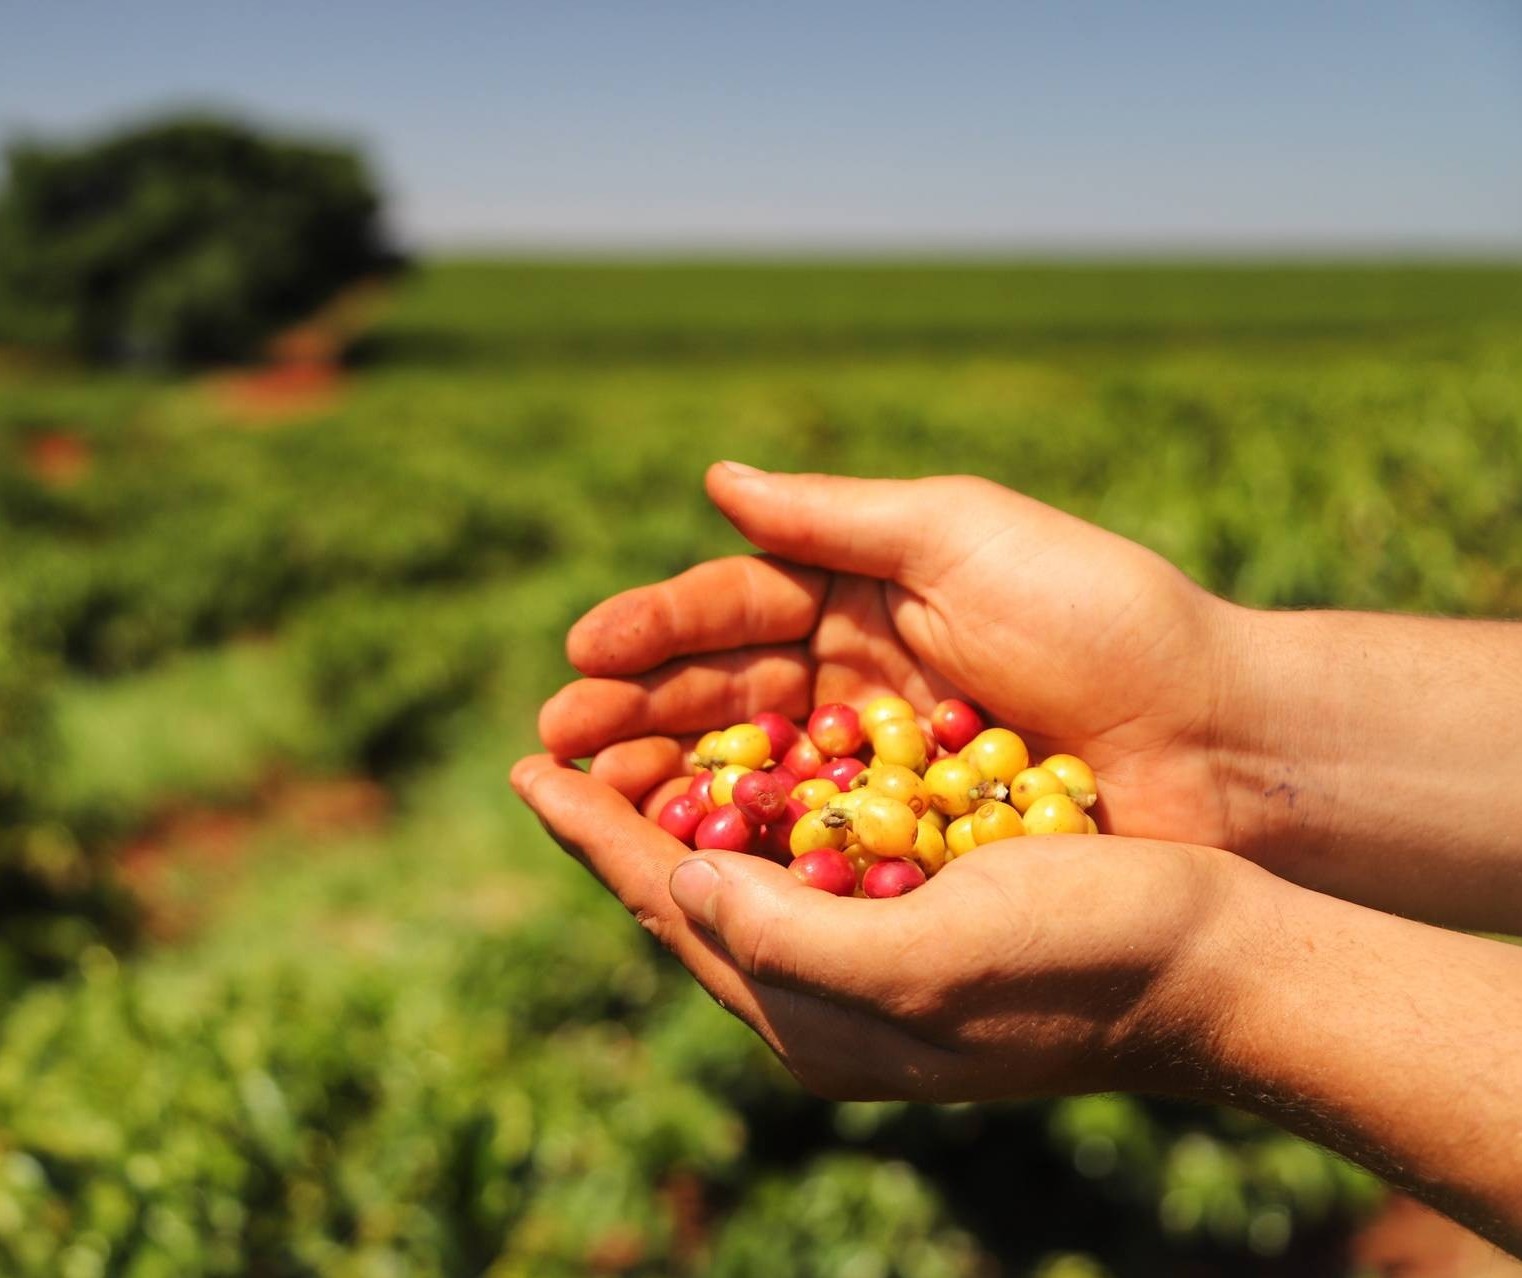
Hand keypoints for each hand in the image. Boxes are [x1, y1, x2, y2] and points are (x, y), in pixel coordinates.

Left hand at [511, 752, 1235, 1102]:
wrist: (1207, 964)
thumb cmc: (1076, 960)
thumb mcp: (923, 960)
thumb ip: (785, 939)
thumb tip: (680, 886)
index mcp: (814, 1015)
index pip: (670, 909)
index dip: (594, 837)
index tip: (526, 771)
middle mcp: (829, 990)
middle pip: (690, 891)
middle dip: (620, 817)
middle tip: (555, 746)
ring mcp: (874, 950)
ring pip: (743, 869)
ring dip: (682, 800)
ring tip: (627, 741)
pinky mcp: (921, 909)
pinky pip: (809, 853)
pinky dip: (763, 797)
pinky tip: (749, 754)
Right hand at [539, 463, 1243, 848]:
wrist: (1217, 742)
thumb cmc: (1102, 618)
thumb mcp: (965, 536)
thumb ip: (838, 516)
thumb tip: (715, 482)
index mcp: (866, 593)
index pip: (737, 606)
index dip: (656, 629)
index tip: (582, 651)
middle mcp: (858, 676)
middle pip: (725, 694)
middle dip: (639, 712)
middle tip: (559, 740)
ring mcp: (878, 762)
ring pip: (751, 770)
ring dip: (669, 783)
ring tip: (593, 797)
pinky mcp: (905, 838)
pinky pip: (807, 838)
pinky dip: (744, 845)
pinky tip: (681, 856)